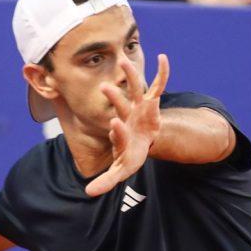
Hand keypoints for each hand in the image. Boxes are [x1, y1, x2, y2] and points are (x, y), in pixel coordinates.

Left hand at [85, 54, 169, 196]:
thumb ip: (106, 180)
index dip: (117, 130)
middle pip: (120, 105)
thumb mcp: (122, 170)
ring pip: (135, 89)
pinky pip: (158, 84)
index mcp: (120, 132)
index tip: (115, 124)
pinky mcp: (152, 102)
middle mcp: (127, 116)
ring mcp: (139, 107)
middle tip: (105, 87)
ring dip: (131, 76)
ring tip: (125, 62)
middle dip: (114, 98)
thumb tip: (88, 193)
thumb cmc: (130, 153)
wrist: (141, 141)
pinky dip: (162, 72)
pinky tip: (162, 57)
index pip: (118, 131)